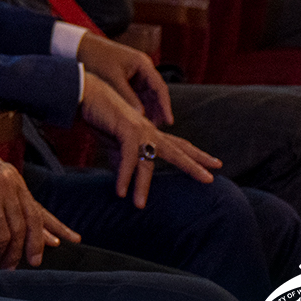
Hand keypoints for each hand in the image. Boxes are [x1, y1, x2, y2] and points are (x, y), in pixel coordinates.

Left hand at [74, 33, 171, 123]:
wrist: (79, 46)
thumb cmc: (96, 58)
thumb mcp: (112, 78)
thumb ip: (127, 96)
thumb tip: (140, 115)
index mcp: (143, 64)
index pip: (160, 87)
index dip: (165, 105)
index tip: (169, 121)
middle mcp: (142, 69)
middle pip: (155, 93)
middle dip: (157, 110)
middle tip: (156, 128)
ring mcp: (134, 73)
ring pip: (146, 95)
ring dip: (147, 109)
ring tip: (147, 126)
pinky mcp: (126, 78)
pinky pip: (136, 94)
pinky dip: (137, 105)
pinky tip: (135, 117)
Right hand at [78, 73, 220, 208]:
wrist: (85, 94)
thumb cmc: (99, 115)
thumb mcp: (113, 141)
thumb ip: (120, 157)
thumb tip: (122, 175)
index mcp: (149, 132)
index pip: (178, 145)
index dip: (196, 155)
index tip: (214, 163)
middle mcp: (149, 131)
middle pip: (177, 150)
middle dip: (193, 164)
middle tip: (210, 179)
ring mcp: (139, 130)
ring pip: (148, 161)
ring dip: (142, 186)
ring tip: (139, 205)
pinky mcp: (126, 131)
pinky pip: (128, 158)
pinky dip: (123, 176)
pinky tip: (120, 191)